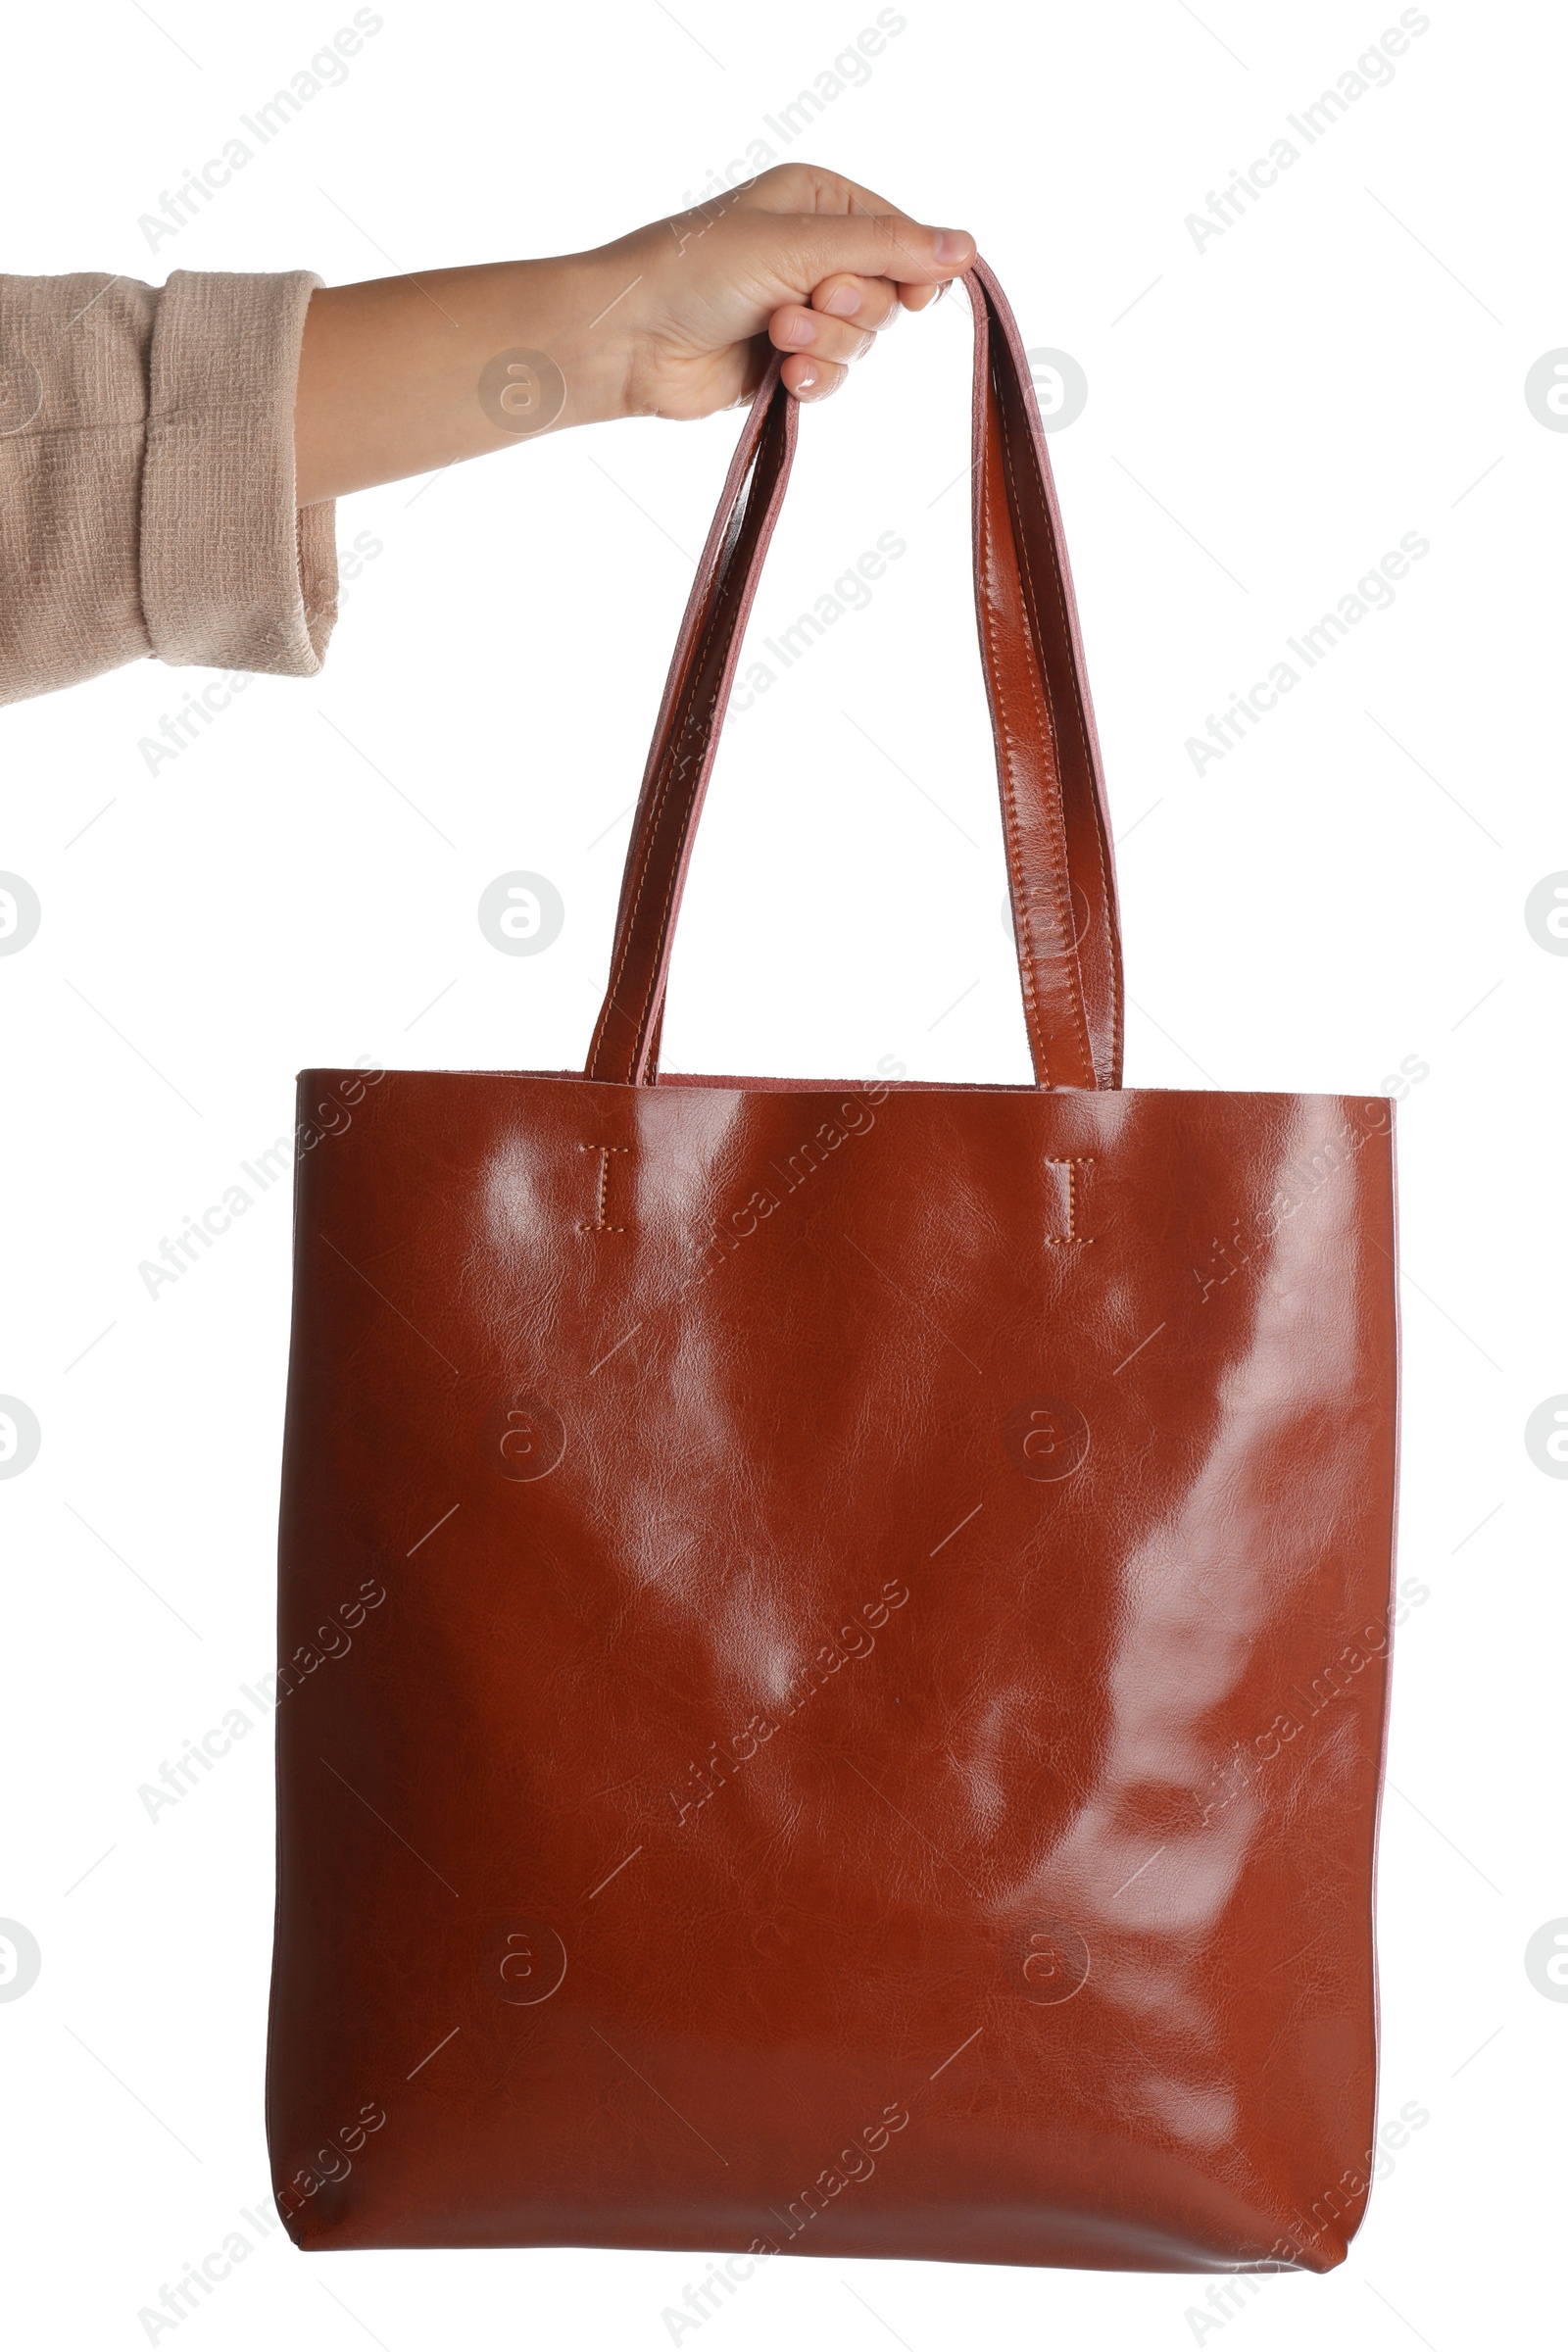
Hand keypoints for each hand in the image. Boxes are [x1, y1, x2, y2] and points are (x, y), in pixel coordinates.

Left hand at [583, 164, 975, 415]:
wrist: (630, 340)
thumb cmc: (697, 270)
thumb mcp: (800, 244)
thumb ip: (887, 247)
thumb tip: (968, 248)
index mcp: (820, 201)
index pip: (902, 235)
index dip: (910, 268)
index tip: (912, 295)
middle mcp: (814, 252)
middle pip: (887, 294)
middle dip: (852, 309)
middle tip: (811, 303)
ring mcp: (801, 310)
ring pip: (861, 342)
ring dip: (825, 346)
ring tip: (776, 336)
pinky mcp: (785, 363)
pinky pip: (833, 378)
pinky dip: (813, 379)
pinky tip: (782, 376)